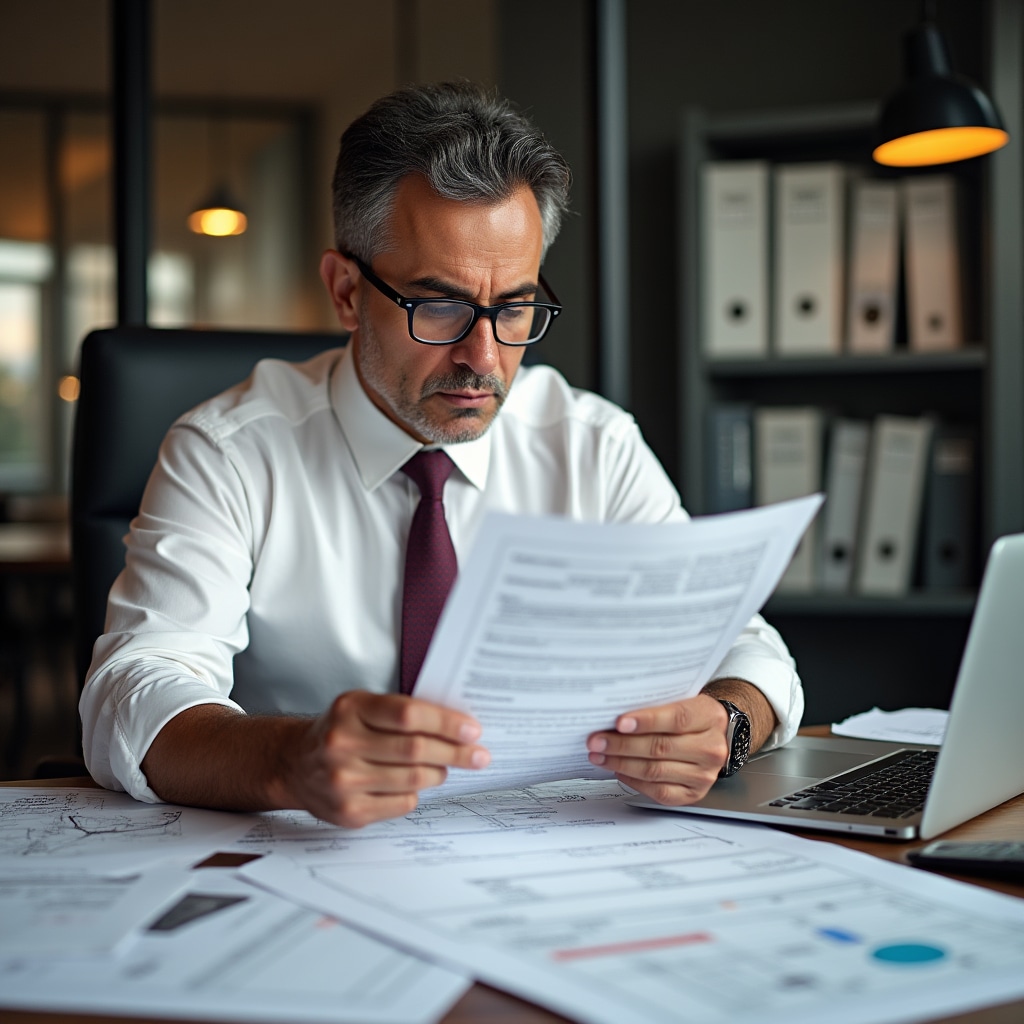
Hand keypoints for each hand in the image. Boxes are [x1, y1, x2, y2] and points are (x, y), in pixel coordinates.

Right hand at [283, 691, 488, 827]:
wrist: (295, 764)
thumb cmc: (340, 731)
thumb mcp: (362, 706)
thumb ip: (401, 711)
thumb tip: (457, 726)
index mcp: (350, 709)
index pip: (408, 715)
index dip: (446, 723)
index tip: (472, 730)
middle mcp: (342, 744)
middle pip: (416, 750)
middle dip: (456, 753)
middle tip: (478, 755)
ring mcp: (343, 781)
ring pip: (413, 779)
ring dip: (439, 773)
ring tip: (444, 768)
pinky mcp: (349, 811)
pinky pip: (402, 803)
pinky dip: (416, 793)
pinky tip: (413, 785)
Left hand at [586, 694, 728, 805]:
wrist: (714, 735)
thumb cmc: (690, 714)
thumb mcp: (682, 699)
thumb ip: (656, 705)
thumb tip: (615, 714)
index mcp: (710, 717)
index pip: (677, 718)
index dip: (646, 721)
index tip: (619, 722)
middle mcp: (711, 748)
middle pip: (661, 748)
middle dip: (622, 745)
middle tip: (596, 741)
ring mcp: (704, 775)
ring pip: (655, 771)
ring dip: (621, 763)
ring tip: (599, 755)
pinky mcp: (693, 793)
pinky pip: (659, 792)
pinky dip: (634, 781)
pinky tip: (618, 770)